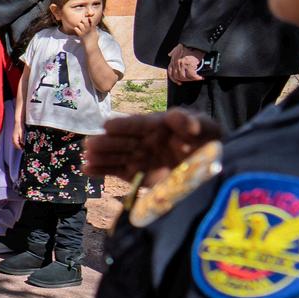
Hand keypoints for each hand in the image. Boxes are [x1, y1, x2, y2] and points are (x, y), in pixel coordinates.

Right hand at [85, 109, 222, 181]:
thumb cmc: (208, 142)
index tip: (107, 125)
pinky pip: (118, 172)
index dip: (124, 126)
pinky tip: (87, 169)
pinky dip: (102, 170)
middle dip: (107, 142)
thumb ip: (193, 123)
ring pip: (117, 156)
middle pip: (123, 141)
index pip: (139, 125)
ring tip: (86, 157)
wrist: (212, 167)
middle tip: (91, 144)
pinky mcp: (138, 175)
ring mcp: (140, 158)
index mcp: (158, 126)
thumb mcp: (207, 128)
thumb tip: (189, 126)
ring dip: (101, 156)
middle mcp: (145, 140)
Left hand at [167, 44, 206, 83]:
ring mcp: (182, 65)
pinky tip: (200, 78)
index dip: (174, 79)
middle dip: (184, 80)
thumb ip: (173, 51)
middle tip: (190, 80)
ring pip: (184, 77)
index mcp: (173, 59)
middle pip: (178, 76)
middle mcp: (176, 63)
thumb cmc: (187, 44)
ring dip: (190, 80)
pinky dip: (196, 78)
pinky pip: (192, 75)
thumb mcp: (177, 47)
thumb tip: (170, 54)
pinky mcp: (189, 65)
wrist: (193, 41)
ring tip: (196, 79)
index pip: (170, 72)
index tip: (178, 82)